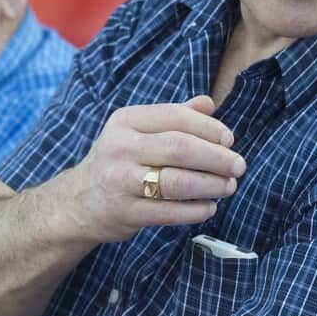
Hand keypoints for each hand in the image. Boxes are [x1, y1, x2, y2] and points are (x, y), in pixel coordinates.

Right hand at [42, 95, 245, 244]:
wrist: (77, 202)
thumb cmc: (120, 162)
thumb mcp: (138, 131)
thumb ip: (174, 116)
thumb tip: (210, 103)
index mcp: (126, 121)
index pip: (175, 117)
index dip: (209, 128)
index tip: (230, 140)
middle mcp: (119, 148)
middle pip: (179, 148)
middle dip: (216, 157)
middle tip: (239, 166)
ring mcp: (119, 181)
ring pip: (176, 182)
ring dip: (210, 185)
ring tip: (229, 186)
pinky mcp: (123, 212)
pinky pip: (168, 211)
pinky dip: (195, 210)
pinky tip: (209, 207)